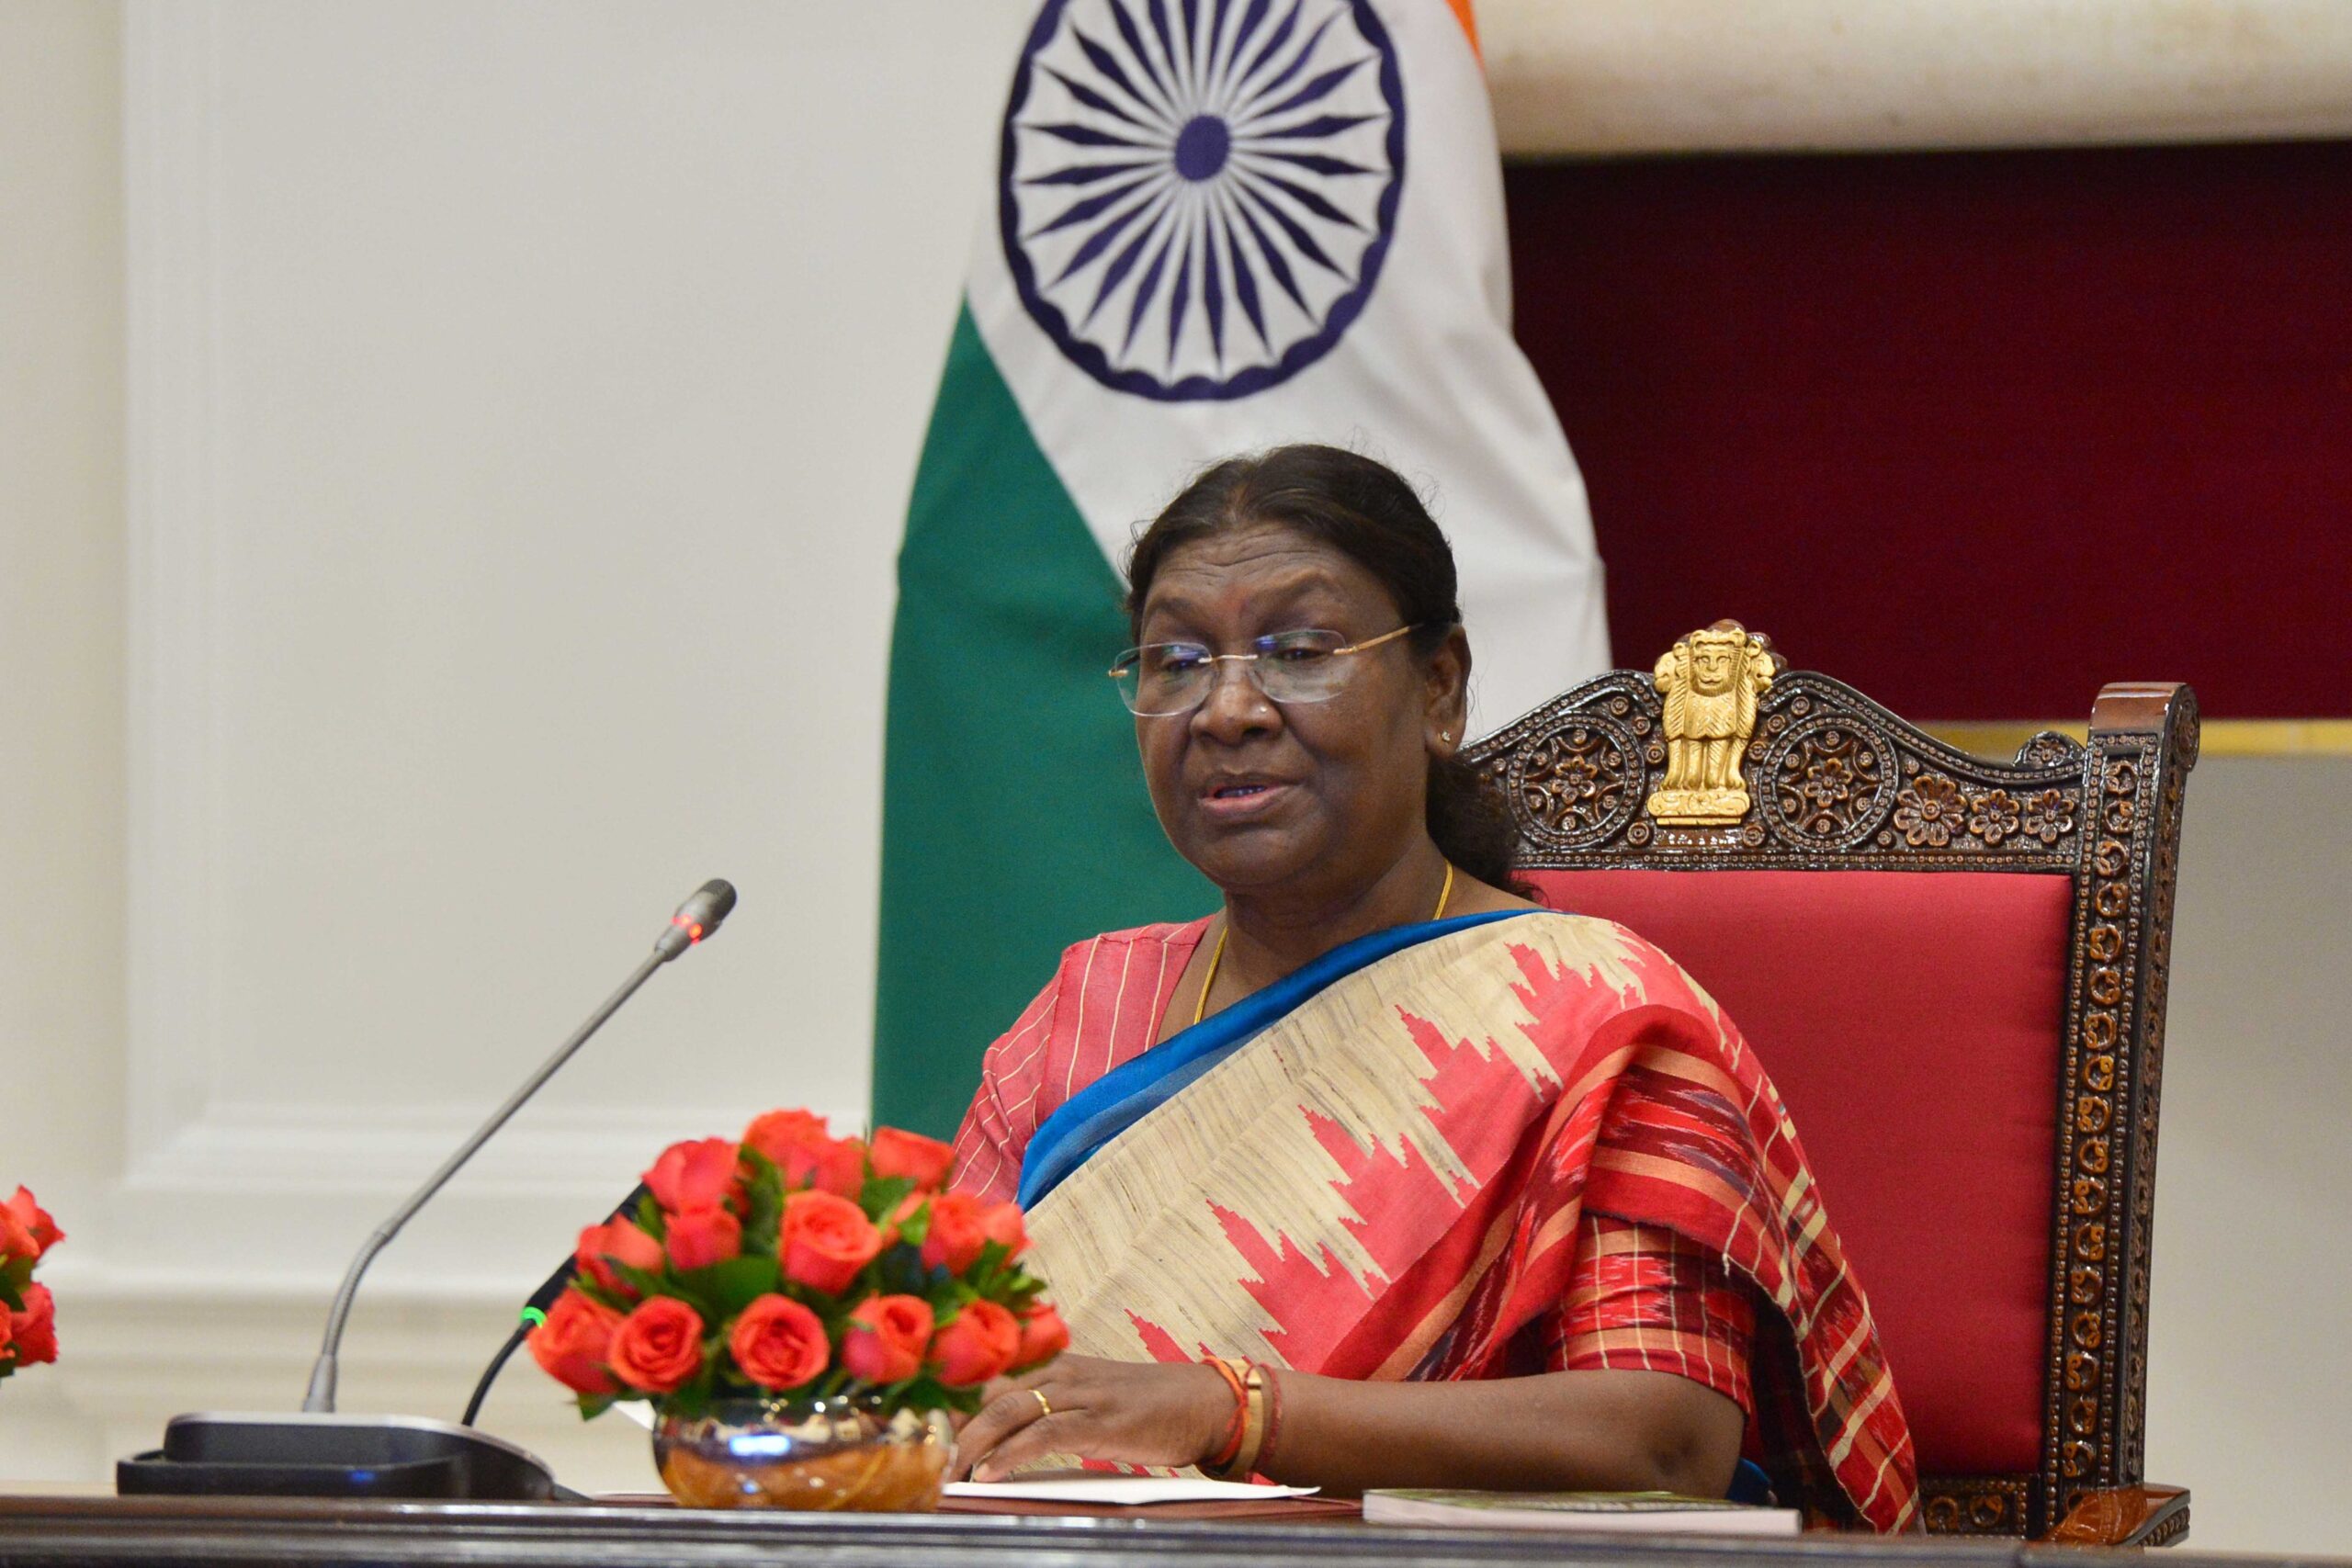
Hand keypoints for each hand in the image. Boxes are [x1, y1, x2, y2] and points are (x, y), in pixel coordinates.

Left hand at [947, 1354, 1233, 1481]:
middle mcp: (1060, 1371)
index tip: (920, 1434)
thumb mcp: (1090, 1397)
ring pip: (1008, 1411)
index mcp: (1055, 1364)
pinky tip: (989, 1473)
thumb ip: (1049, 1406)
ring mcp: (1080, 1392)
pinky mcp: (1099, 1419)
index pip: (988, 1379)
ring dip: (970, 1444)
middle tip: (923, 1460)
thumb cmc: (1147, 1407)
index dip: (950, 1406)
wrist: (1204, 1402)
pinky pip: (1044, 1433)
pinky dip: (1011, 1453)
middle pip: (988, 1395)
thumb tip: (999, 1432)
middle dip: (950, 1429)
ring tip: (945, 1472)